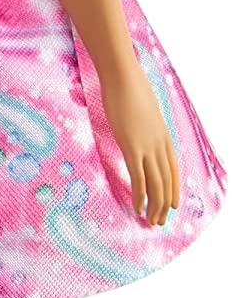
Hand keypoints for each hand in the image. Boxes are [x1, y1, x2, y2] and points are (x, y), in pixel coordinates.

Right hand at [100, 59, 179, 224]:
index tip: (171, 205)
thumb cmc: (129, 85)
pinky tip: (137, 207)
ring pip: (156, 185)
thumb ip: (144, 121)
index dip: (173, 190)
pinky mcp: (131, 147)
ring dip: (154, 206)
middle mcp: (159, 146)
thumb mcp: (143, 107)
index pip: (173, 171)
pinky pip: (139, 178)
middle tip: (159, 221)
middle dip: (163, 205)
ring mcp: (146, 147)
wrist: (124, 76)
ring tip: (151, 221)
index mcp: (163, 136)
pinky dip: (140, 196)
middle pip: (166, 182)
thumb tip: (137, 122)